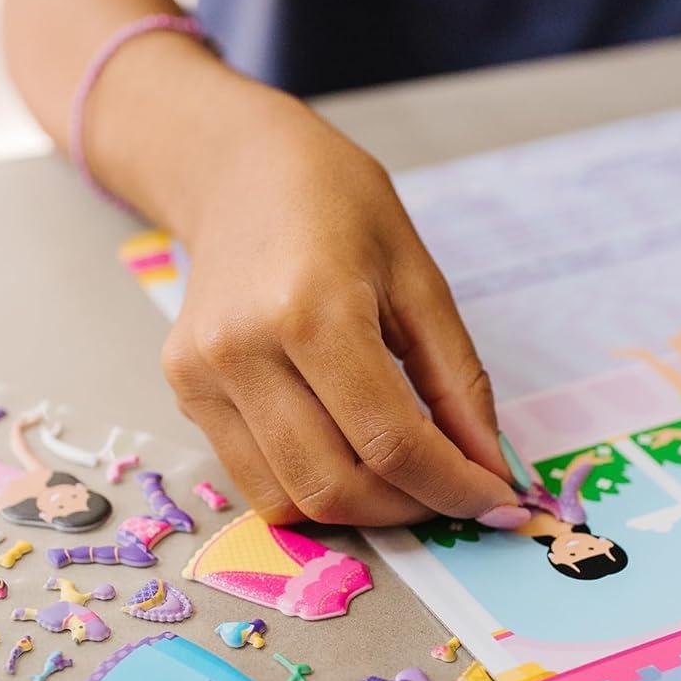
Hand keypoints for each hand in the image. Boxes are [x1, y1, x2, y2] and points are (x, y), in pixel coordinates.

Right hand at [160, 89, 528, 528]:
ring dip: (362, 512)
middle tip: (453, 494)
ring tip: (406, 481)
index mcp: (313, 310)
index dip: (452, 487)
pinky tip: (351, 457)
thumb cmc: (338, 207)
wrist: (238, 169)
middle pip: (335, 485)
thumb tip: (489, 468)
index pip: (390, 441)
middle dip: (409, 509)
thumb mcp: (419, 280)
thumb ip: (458, 382)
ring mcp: (203, 376)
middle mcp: (244, 350)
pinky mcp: (184, 391)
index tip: (496, 500)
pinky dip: (314, 489)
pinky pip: (257, 479)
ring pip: (290, 499)